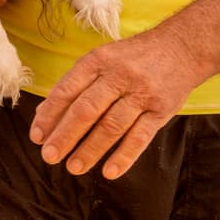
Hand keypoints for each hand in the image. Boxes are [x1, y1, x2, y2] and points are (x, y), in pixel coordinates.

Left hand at [28, 33, 204, 179]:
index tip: (37, 136)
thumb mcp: (101, 59)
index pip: (67, 90)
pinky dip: (124, 156)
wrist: (182, 47)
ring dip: (91, 150)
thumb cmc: (132, 57)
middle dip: (65, 135)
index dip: (50, 114)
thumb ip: (76, 84)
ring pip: (111, 126)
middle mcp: (118, 76)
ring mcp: (141, 93)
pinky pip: (141, 137)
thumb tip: (46, 115)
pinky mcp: (162, 110)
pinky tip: (109, 172)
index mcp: (97, 61)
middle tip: (50, 156)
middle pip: (86, 110)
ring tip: (74, 167)